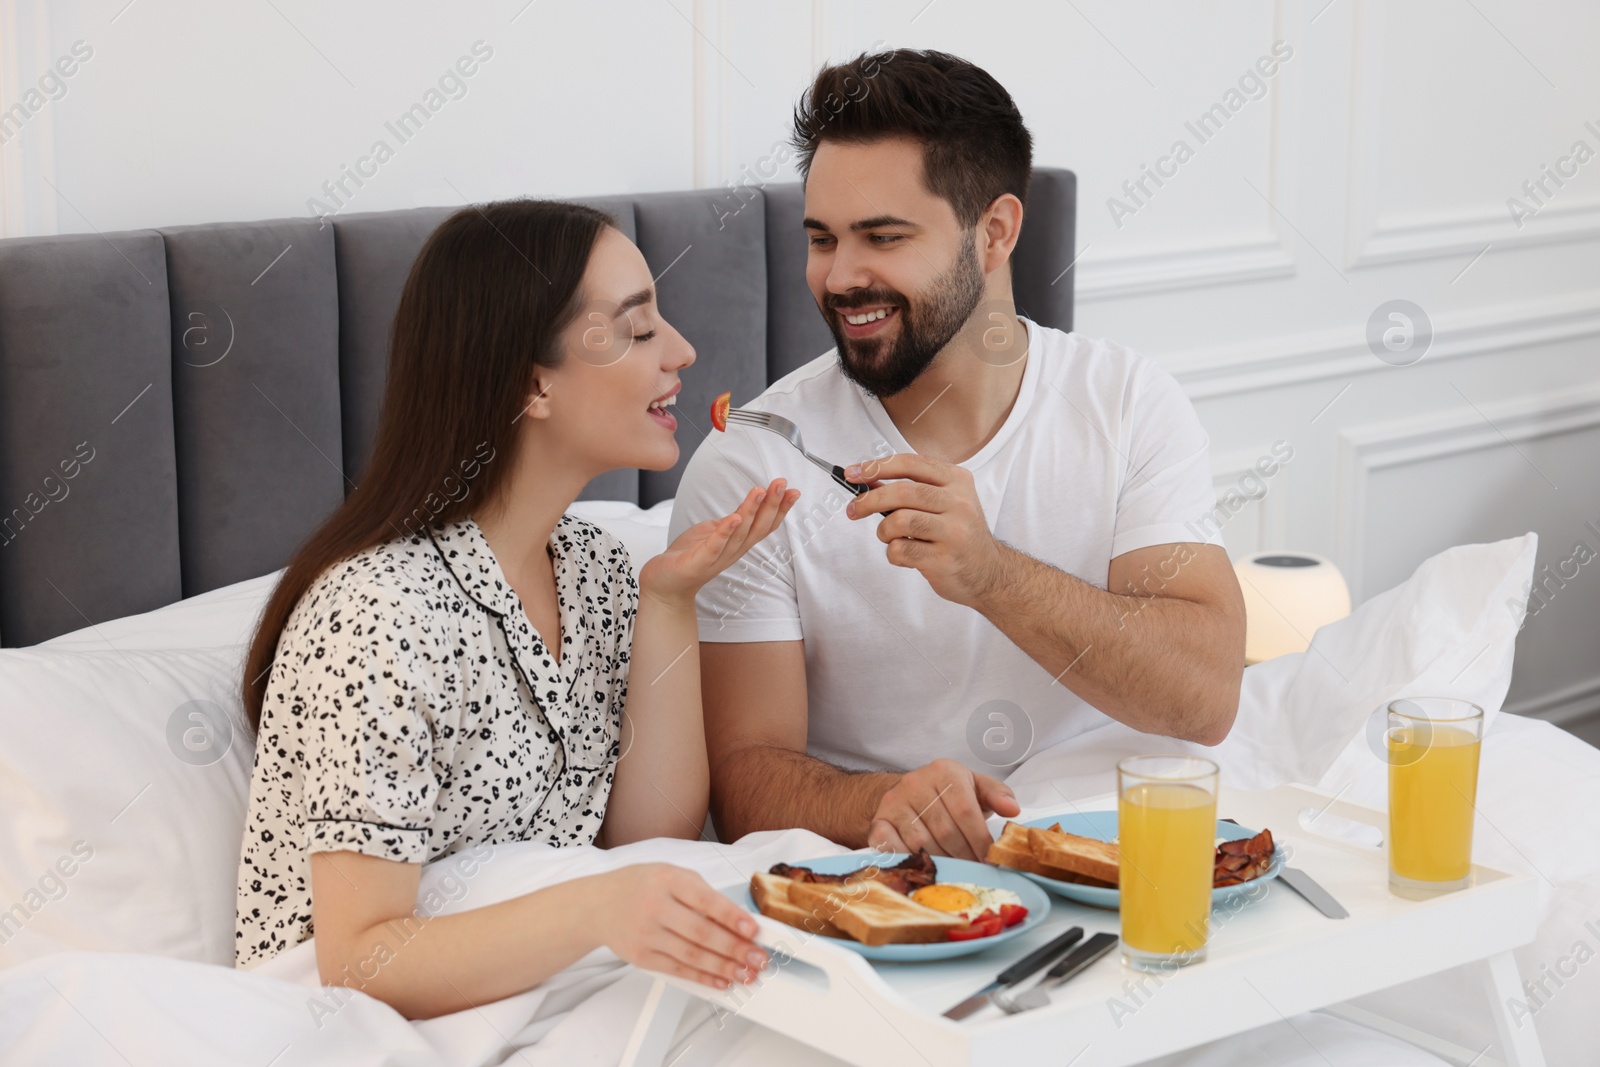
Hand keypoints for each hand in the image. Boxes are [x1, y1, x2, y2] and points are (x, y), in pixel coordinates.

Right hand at [595, 863, 768, 989]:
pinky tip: (720, 980)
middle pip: (701, 933)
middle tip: (758, 958)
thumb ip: (702, 893)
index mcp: (667, 880)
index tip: (753, 930)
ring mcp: (646, 934)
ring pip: (691, 956)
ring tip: (745, 974)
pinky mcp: (641, 957)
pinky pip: (677, 970)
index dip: (732, 917)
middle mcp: (655, 906)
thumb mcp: (671, 875)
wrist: (597, 905)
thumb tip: (737, 919)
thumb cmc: (641, 886)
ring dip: (723, 968)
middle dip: (735, 948)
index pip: (705, 900)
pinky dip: (702, 977)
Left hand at [638, 479, 799, 604]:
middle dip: (772, 504)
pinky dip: (725, 533)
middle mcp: (733, 551)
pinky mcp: (699, 562)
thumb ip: (732, 521)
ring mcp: (717, 558)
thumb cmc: (690, 556)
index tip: (792, 490)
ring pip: (740, 534)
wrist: (664, 584)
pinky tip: (733, 518)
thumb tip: (748, 505)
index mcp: (738, 543)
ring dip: (751, 511)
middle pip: (759, 527)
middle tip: (782, 484)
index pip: (765, 525)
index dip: (780, 508)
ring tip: (760, 491)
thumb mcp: (714, 532)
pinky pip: (715, 547)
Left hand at [843, 454, 1007, 606]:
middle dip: (869, 500)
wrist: (989, 572)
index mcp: (957, 480)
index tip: (852, 473)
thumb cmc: (959, 534)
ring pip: (899, 521)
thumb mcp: (944, 502)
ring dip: (884, 531)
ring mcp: (954, 532)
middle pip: (902, 492)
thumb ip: (910, 489)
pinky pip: (901, 550)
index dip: (876, 467)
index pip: (910, 463)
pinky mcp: (944, 559)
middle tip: (853, 510)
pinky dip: (893, 553)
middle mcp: (959, 502)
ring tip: (890, 537)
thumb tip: (868, 479)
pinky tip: (906, 555)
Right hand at [866, 758, 1020, 860]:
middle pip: (945, 830)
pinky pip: (892, 847)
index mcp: (945, 771)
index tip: (990, 861)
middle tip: (975, 872)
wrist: (909, 793)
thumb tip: (1012, 810)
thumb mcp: (976, 787)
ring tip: (955, 872)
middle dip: (964, 856)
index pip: (966, 811)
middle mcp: (916, 783)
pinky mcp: (879, 821)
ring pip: (921, 843)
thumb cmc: (949, 794)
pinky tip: (924, 868)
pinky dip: (909, 861)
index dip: (980, 840)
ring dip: (941, 862)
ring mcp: (894, 802)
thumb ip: (997, 795)